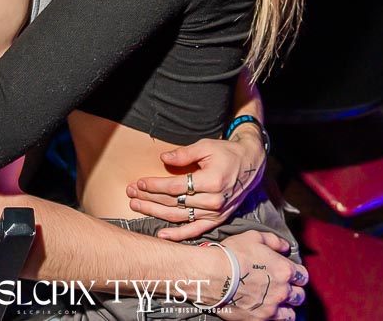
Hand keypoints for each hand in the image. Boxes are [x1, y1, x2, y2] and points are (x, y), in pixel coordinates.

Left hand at [126, 132, 265, 240]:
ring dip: (156, 213)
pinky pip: (195, 230)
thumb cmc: (227, 153)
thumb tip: (163, 158)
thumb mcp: (206, 147)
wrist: (251, 165)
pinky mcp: (218, 219)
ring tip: (137, 207)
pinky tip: (162, 235)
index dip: (155, 185)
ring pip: (179, 216)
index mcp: (212, 181)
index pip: (175, 187)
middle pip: (174, 202)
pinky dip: (178, 235)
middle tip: (131, 195)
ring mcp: (216, 212)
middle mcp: (214, 200)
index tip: (139, 182)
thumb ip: (184, 153)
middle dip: (149, 199)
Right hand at [220, 231, 306, 320]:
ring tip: (279, 304)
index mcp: (284, 270)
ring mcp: (271, 308)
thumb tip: (285, 247)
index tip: (293, 274)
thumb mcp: (254, 237)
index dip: (298, 274)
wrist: (214, 276)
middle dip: (295, 292)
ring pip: (291, 314)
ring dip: (287, 308)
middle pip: (299, 296)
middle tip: (286, 289)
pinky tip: (268, 313)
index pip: (303, 276)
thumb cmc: (233, 255)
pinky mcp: (259, 320)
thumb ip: (274, 241)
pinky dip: (274, 318)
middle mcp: (282, 291)